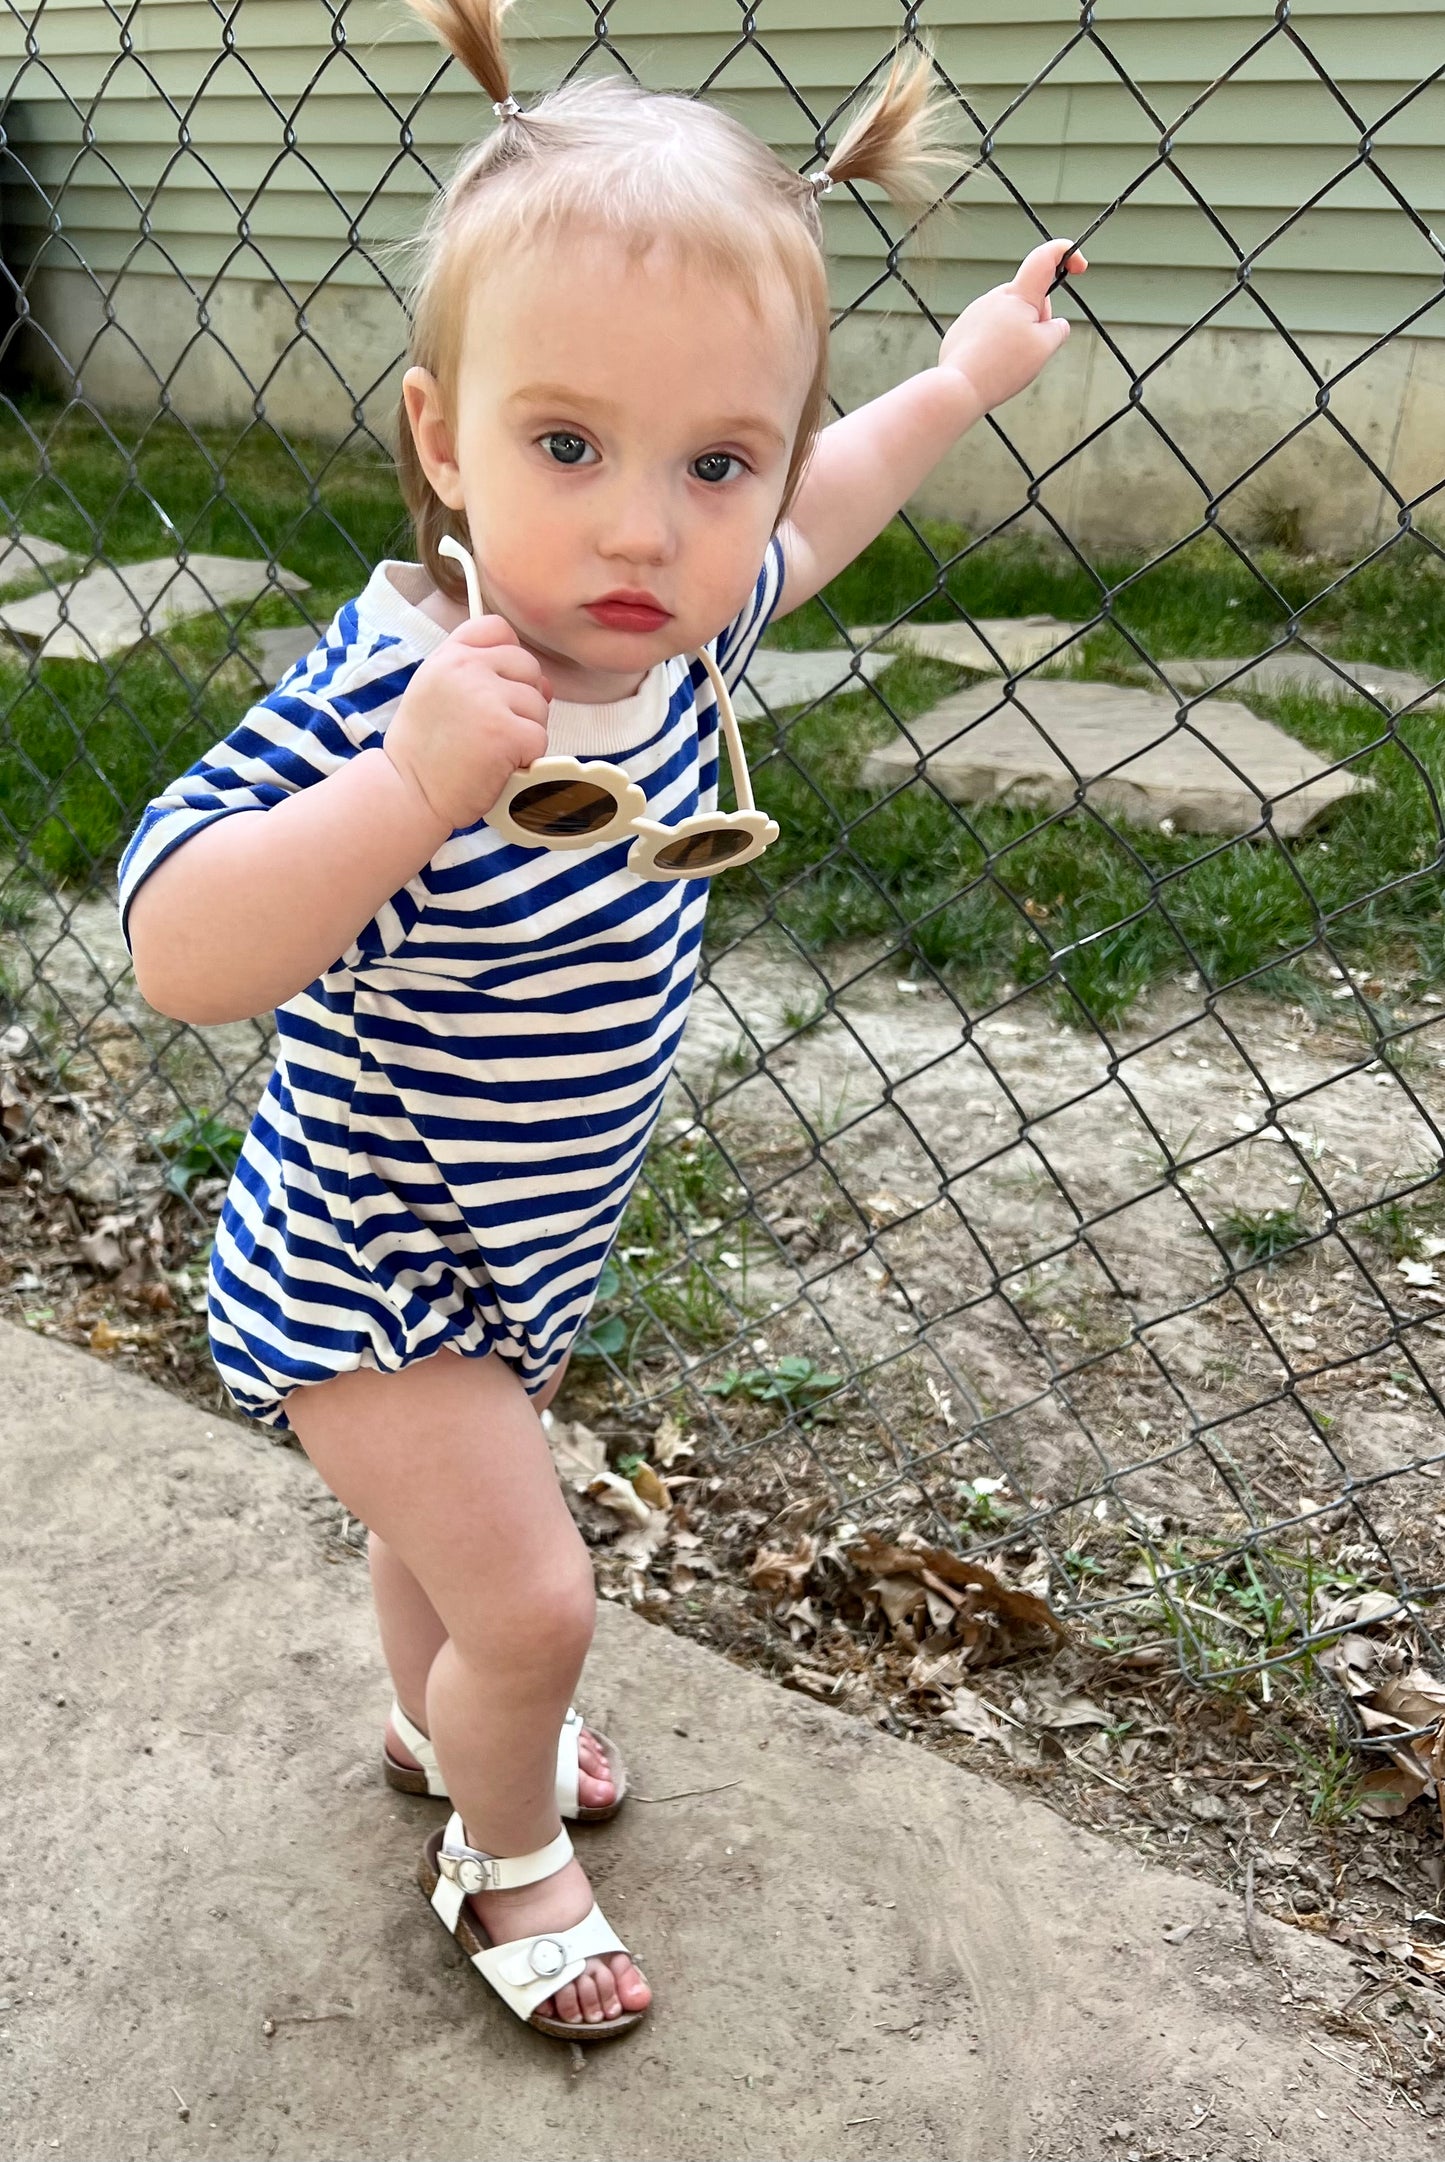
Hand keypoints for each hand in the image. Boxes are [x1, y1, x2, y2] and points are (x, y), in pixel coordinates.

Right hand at [384, 614, 551, 832]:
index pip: (497, 629)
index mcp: (449, 656)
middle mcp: (468, 668)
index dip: (508, 656)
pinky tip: (499, 765)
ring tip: (492, 749)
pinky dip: (527, 757)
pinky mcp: (507, 731)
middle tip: (493, 729)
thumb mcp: (436, 692)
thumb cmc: (424, 751)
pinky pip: (540, 737)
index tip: (498, 686)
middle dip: (521, 699)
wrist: (407, 793)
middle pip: (528, 666)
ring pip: (539, 704)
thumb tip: (541, 682)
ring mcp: (488, 698)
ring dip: (526, 730)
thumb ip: (479, 674)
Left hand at [938, 239, 1086, 413]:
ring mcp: (976, 311)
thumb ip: (1058, 329)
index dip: (1066, 253)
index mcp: (1019, 294)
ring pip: (1009, 315)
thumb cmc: (1003, 366)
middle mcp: (995, 296)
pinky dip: (997, 343)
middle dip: (1039, 316)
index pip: (1045, 257)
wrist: (959, 387)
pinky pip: (990, 330)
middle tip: (1033, 346)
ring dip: (1017, 332)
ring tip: (1008, 360)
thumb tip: (1056, 324)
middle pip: (1029, 297)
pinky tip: (992, 363)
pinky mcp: (963, 328)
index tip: (1079, 266)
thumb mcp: (1045, 347)